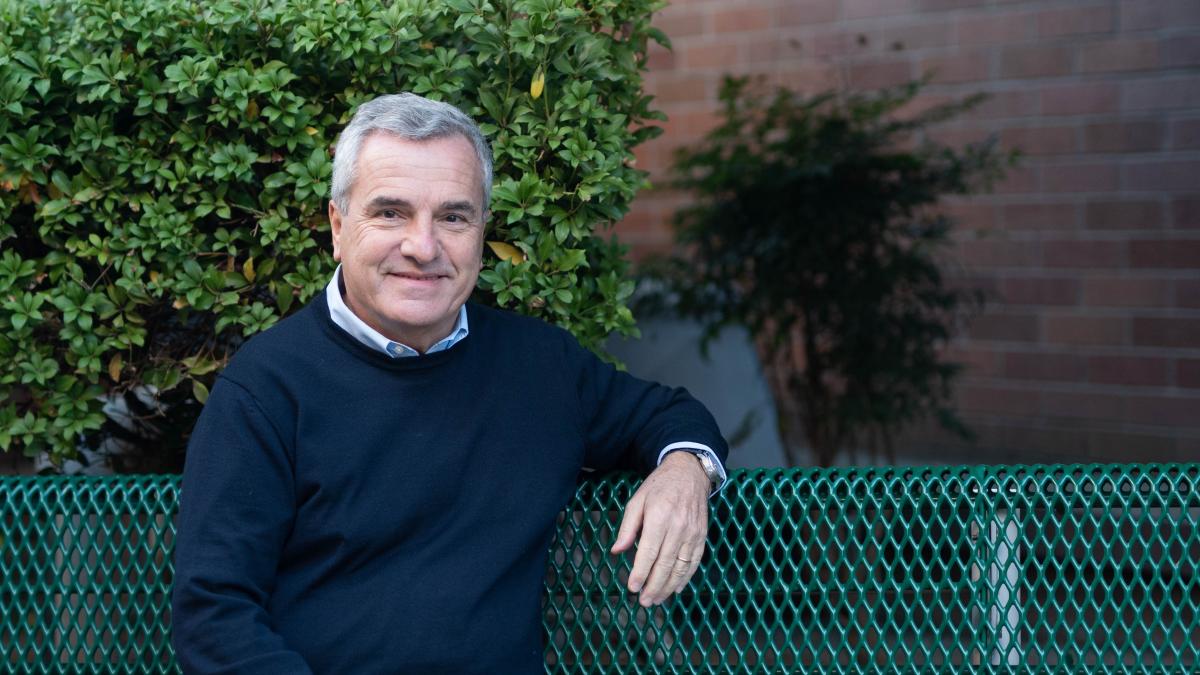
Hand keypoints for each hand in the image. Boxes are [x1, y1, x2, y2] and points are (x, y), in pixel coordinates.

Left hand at [610, 452, 710, 606]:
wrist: (689, 472)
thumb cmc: (659, 486)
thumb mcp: (636, 500)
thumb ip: (627, 527)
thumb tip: (617, 551)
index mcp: (659, 517)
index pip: (649, 552)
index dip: (641, 572)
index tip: (633, 587)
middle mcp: (678, 527)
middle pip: (666, 564)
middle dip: (654, 586)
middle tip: (644, 601)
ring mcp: (693, 533)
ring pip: (681, 567)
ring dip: (669, 587)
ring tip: (657, 599)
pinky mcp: (702, 536)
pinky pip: (694, 562)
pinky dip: (686, 578)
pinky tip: (676, 589)